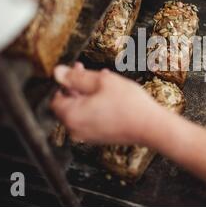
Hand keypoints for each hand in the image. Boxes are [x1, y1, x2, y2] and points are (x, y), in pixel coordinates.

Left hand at [50, 64, 164, 144]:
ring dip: (88, 95)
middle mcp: (75, 129)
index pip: (55, 97)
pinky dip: (95, 106)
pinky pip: (90, 118)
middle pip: (68, 104)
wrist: (150, 126)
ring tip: (104, 82)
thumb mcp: (101, 81)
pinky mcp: (99, 137)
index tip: (76, 69)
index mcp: (71, 115)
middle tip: (91, 73)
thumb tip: (57, 72)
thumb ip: (76, 76)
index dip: (64, 81)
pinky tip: (110, 95)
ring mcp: (87, 135)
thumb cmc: (128, 104)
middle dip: (77, 86)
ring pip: (80, 110)